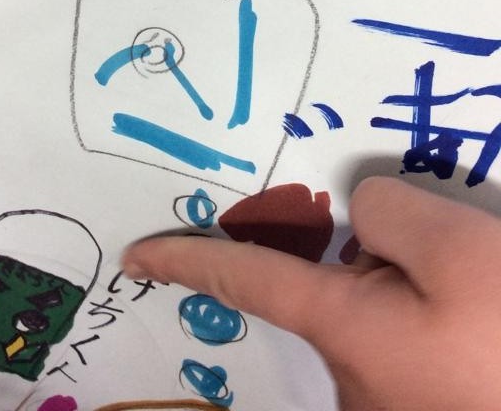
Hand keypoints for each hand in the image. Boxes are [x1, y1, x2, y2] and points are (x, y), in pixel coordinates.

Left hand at [123, 176, 500, 410]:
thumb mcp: (457, 246)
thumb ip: (385, 210)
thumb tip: (363, 224)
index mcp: (345, 329)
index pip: (247, 280)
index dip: (188, 260)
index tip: (135, 257)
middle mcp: (354, 379)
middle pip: (338, 288)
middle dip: (375, 263)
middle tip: (456, 271)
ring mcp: (390, 405)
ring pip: (381, 318)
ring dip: (416, 295)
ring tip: (481, 304)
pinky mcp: (422, 409)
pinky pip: (411, 346)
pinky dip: (434, 322)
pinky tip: (482, 329)